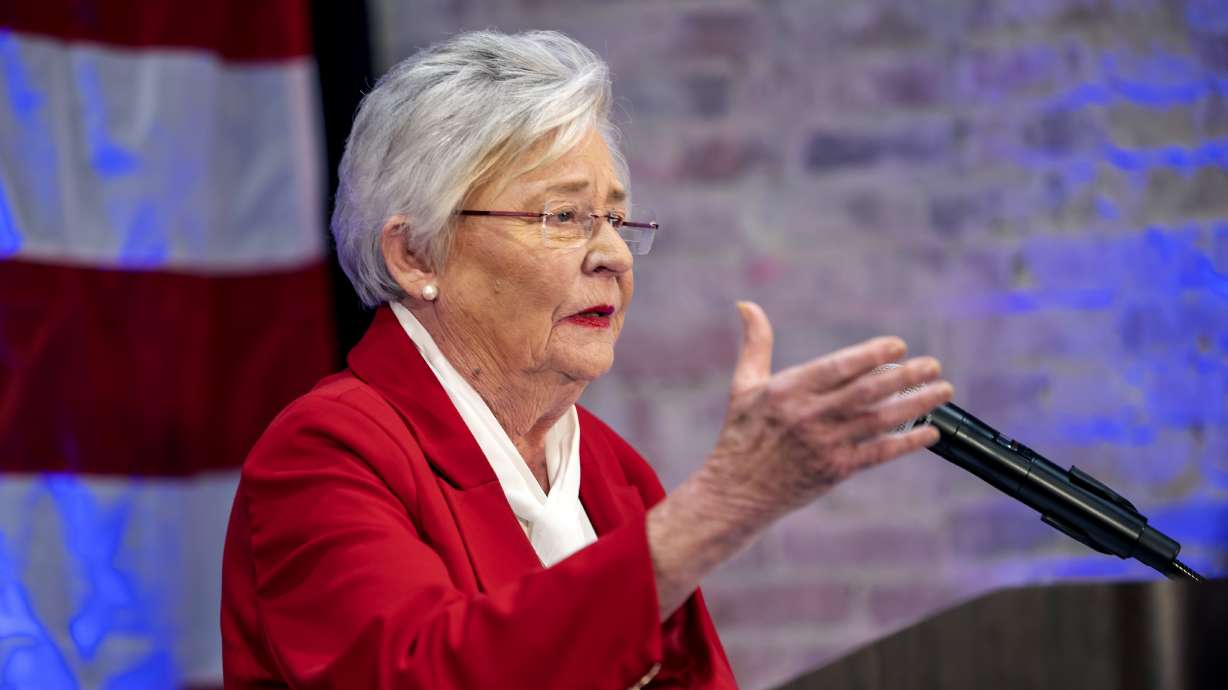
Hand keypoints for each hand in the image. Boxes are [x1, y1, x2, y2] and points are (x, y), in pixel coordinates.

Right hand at [645, 301, 953, 618]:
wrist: (736, 491)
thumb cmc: (741, 434)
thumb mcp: (744, 385)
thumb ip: (755, 343)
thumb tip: (746, 304)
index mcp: (788, 390)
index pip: (838, 367)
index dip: (872, 354)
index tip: (899, 345)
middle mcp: (809, 416)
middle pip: (867, 391)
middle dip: (906, 376)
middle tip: (934, 364)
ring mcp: (825, 444)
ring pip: (880, 420)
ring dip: (916, 404)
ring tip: (943, 389)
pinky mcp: (835, 470)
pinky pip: (879, 453)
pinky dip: (907, 442)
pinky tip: (931, 432)